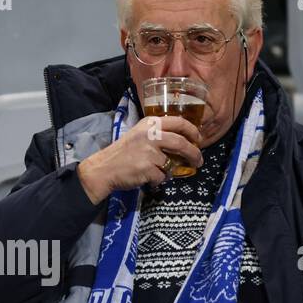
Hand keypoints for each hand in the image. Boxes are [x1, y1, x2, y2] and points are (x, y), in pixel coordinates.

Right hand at [76, 115, 203, 202]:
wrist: (104, 168)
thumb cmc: (123, 152)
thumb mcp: (139, 134)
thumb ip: (158, 133)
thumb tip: (183, 140)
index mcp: (150, 123)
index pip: (179, 122)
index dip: (192, 131)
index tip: (198, 139)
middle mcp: (151, 135)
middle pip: (182, 143)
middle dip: (194, 154)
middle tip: (198, 161)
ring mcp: (149, 152)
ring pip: (172, 163)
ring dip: (169, 171)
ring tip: (161, 172)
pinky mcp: (147, 168)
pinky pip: (162, 176)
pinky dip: (158, 180)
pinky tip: (148, 178)